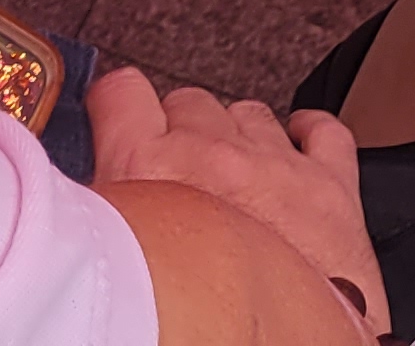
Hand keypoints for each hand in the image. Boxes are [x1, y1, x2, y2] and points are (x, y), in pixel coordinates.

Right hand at [90, 71, 387, 337]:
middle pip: (188, 102)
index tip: (119, 115)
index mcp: (149, 168)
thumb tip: (86, 201)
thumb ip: (110, 208)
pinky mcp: (329, 184)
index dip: (120, 104)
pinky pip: (322, 131)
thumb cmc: (204, 328)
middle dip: (181, 132)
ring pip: (249, 113)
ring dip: (237, 138)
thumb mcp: (120, 259)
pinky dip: (308, 135)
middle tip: (177, 174)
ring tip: (230, 180)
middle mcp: (213, 155)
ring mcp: (276, 165)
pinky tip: (296, 147)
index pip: (122, 92)